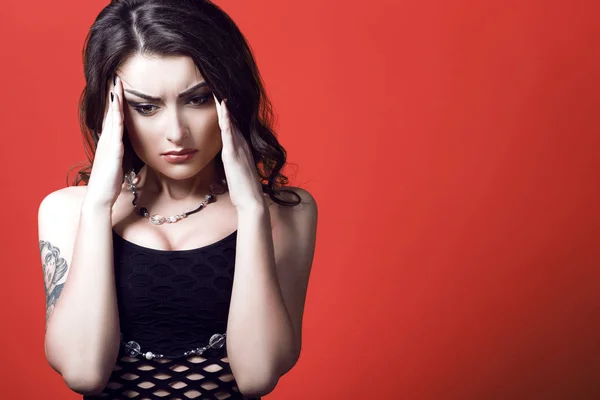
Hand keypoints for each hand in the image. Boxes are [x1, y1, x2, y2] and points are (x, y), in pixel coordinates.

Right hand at [85, 75, 124, 208]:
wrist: (100, 197)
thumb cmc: (110, 183)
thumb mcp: (118, 164)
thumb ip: (121, 154)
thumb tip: (126, 149)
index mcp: (110, 142)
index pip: (113, 118)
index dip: (116, 102)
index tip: (120, 87)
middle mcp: (107, 140)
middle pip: (110, 112)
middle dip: (114, 94)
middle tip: (116, 76)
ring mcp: (108, 144)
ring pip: (111, 117)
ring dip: (114, 100)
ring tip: (117, 82)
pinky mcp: (112, 150)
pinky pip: (114, 129)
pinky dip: (116, 115)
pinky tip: (118, 104)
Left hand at [213, 95, 265, 213]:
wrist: (252, 202)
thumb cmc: (244, 192)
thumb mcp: (237, 174)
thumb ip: (234, 164)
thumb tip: (229, 162)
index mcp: (241, 149)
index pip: (233, 126)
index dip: (227, 113)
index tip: (220, 99)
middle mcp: (241, 146)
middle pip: (232, 120)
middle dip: (226, 105)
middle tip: (218, 86)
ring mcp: (238, 149)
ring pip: (230, 123)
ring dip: (225, 107)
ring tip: (219, 90)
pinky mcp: (233, 155)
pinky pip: (229, 133)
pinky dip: (227, 119)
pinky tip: (223, 108)